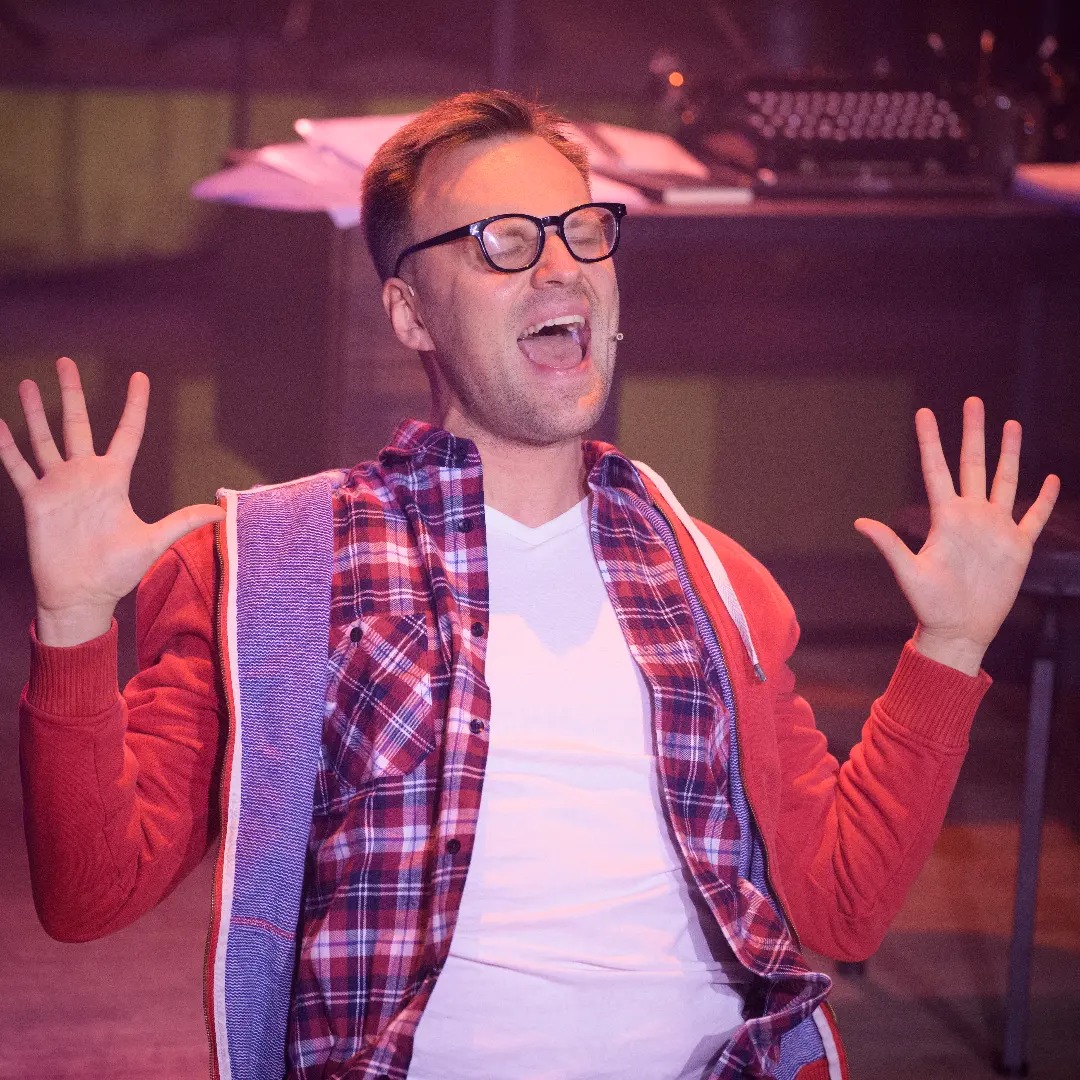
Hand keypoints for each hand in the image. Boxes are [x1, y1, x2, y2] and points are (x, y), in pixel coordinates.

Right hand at [0, 357, 224, 645]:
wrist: (82, 595)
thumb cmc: (118, 571)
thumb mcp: (155, 541)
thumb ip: (184, 520)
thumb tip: (222, 511)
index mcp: (114, 479)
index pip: (127, 432)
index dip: (134, 405)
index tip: (139, 377)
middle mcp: (85, 475)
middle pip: (77, 424)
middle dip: (72, 393)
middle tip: (65, 362)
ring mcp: (58, 486)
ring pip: (44, 439)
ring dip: (35, 412)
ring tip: (30, 382)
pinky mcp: (36, 501)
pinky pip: (18, 467)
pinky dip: (6, 446)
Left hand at [853, 397, 1059, 675]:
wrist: (960, 629)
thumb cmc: (930, 604)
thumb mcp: (909, 573)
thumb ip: (889, 545)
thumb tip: (859, 523)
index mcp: (945, 517)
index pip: (937, 469)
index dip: (931, 441)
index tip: (924, 412)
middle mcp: (971, 516)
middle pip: (973, 463)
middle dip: (974, 432)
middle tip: (973, 401)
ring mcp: (996, 528)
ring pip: (1005, 480)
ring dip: (1008, 453)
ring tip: (1010, 424)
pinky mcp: (1018, 546)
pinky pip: (1034, 516)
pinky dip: (1044, 499)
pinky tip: (1050, 479)